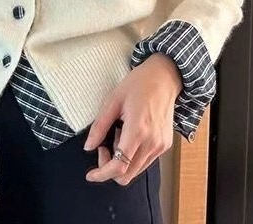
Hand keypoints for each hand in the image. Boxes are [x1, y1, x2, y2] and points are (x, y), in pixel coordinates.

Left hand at [83, 53, 181, 185]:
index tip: (90, 174)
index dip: (102, 174)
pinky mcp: (165, 145)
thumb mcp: (112, 101)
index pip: (120, 167)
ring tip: (117, 134)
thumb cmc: (137, 84)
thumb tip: (88, 147)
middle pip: (127, 175)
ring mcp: (161, 146)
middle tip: (102, 145)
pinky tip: (127, 134)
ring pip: (136, 170)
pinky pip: (145, 161)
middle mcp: (152, 143)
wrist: (163, 78)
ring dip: (121, 161)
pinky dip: (132, 156)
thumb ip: (99, 126)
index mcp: (138, 131)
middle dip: (109, 167)